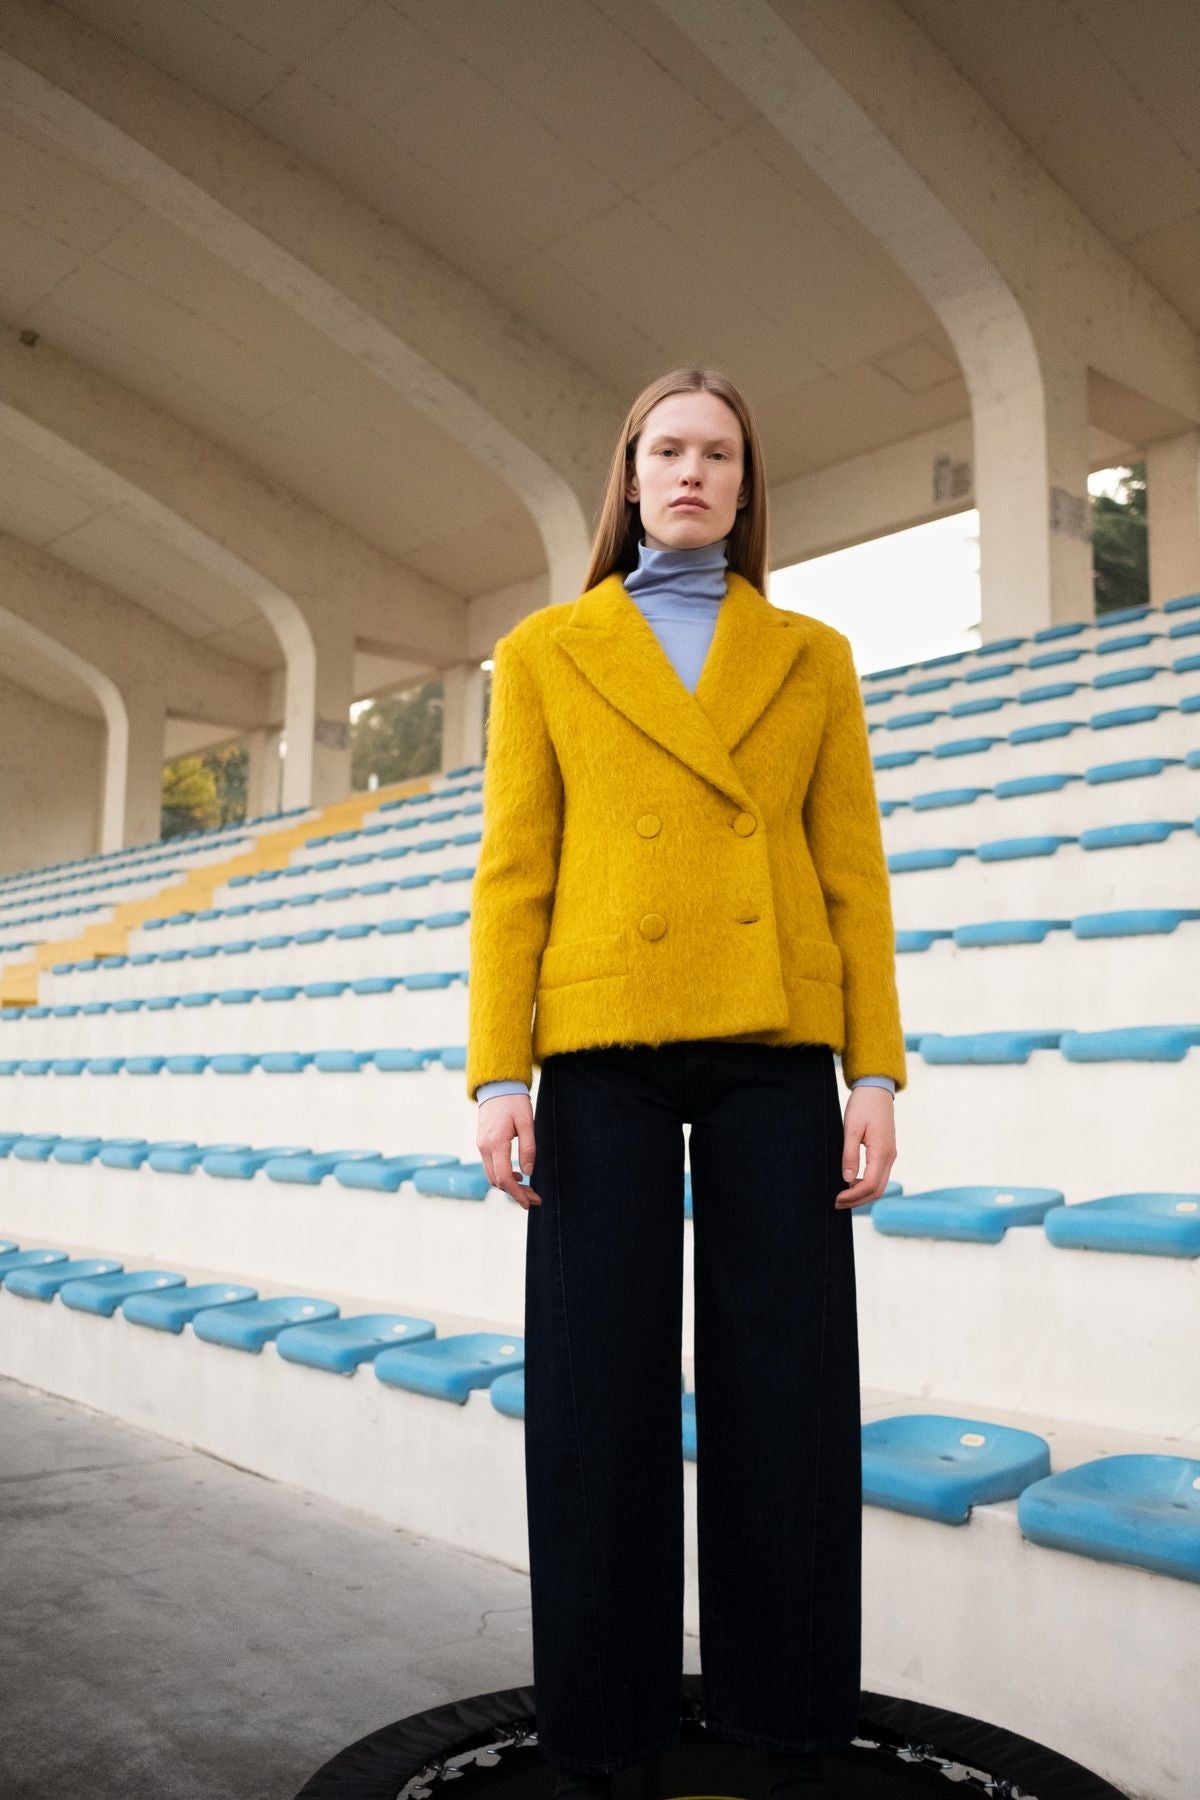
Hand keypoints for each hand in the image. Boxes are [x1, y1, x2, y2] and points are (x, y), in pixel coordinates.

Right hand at [477, 1093, 541, 1207]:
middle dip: (516, 1193)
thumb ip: (528, 1147)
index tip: (530, 1202)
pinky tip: (518, 1174)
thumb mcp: (527, 1122)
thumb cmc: (514, 1101)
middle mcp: (485, 1147)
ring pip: (492, 1176)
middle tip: (535, 1198)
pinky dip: (503, 1176)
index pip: (504, 1178)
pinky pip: (491, 1167)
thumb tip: (528, 1172)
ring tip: (528, 1189)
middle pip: (497, 1181)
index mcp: (496, 1143)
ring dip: (509, 1186)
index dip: (517, 1193)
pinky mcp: (483, 1144)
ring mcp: (481, 1146)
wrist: (496, 1086)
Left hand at [835, 1086, 896, 1209]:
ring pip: (879, 1185)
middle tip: (837, 1203)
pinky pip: (879, 1175)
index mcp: (881, 1152)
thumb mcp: (851, 1129)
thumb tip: (847, 1178)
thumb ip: (850, 1154)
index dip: (853, 1196)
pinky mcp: (887, 1152)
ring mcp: (890, 1155)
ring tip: (842, 1196)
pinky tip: (851, 1183)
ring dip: (862, 1194)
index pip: (869, 1184)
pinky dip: (866, 1185)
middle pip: (877, 1190)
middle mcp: (889, 1156)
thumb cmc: (863, 1106)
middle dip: (857, 1200)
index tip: (837, 1198)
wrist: (876, 1090)